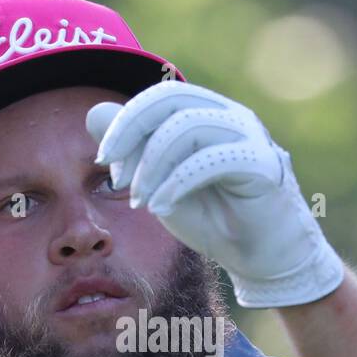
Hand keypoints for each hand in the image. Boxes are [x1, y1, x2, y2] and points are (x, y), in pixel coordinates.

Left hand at [86, 82, 343, 308]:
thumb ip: (132, 149)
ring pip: (187, 127)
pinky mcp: (262, 163)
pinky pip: (210, 159)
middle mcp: (231, 115)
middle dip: (132, 132)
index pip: (160, 96)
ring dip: (152, 165)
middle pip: (171, 99)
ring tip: (141, 200)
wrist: (262, 260)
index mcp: (208, 113)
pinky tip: (161, 207)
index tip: (104, 161)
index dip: (126, 122)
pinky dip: (176, 182)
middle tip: (116, 176)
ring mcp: (250, 135)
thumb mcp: (160, 183)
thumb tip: (93, 111)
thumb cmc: (215, 220)